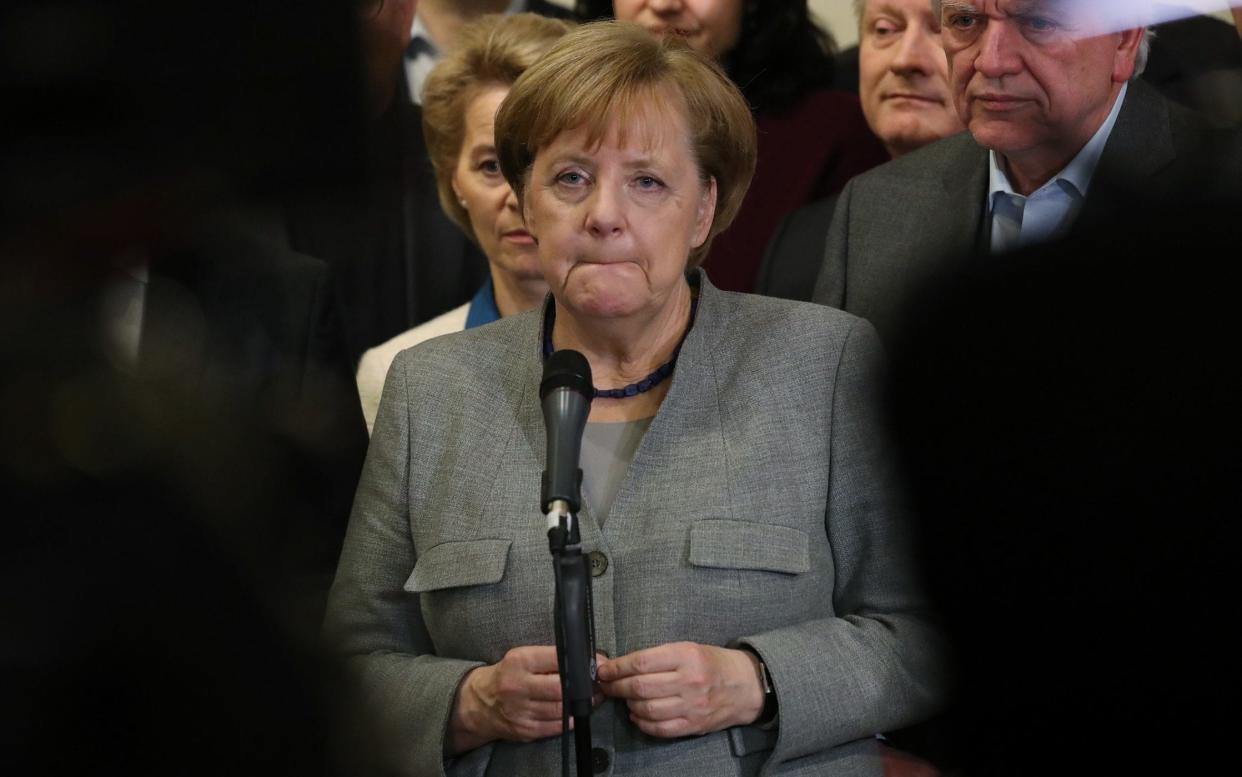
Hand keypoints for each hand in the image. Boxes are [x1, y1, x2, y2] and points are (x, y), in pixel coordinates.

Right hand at [447, 647, 603, 754]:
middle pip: (560, 688)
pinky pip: (555, 726)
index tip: (596, 663)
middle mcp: (518, 686)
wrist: (479, 703)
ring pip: (560, 709)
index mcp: (518, 662)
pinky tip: (574, 712)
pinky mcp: (524, 729)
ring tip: (591, 697)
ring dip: (581, 704)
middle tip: (597, 684)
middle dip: (583, 686)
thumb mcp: (522, 658)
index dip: (580, 662)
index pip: (556, 658)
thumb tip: (585, 659)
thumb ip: (549, 658)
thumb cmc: (507, 675)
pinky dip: (569, 719)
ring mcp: (520, 710)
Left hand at [597, 642, 765, 737]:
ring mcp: (692, 706)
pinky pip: (660, 728)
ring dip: (628, 704)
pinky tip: (637, 714)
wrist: (746, 686)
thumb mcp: (688, 648)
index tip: (604, 670)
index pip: (641, 662)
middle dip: (616, 686)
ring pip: (647, 709)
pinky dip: (642, 723)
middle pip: (640, 687)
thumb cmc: (713, 663)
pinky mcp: (693, 725)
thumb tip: (620, 664)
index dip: (616, 668)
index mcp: (686, 655)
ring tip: (625, 698)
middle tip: (606, 685)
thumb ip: (656, 657)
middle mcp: (689, 680)